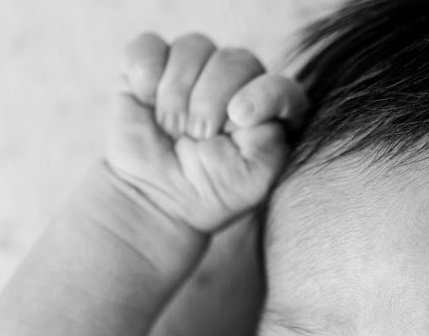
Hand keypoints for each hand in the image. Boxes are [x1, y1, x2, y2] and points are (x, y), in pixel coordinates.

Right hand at [108, 33, 306, 233]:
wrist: (157, 197)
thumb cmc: (210, 190)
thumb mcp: (254, 178)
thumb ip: (270, 139)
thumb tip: (247, 103)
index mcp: (268, 112)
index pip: (283, 87)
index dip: (264, 94)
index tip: (240, 117)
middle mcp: (235, 85)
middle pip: (237, 61)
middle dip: (212, 101)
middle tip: (196, 136)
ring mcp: (194, 72)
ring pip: (194, 47)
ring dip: (178, 92)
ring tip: (172, 128)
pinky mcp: (152, 67)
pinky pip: (149, 45)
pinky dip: (145, 70)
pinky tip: (145, 100)